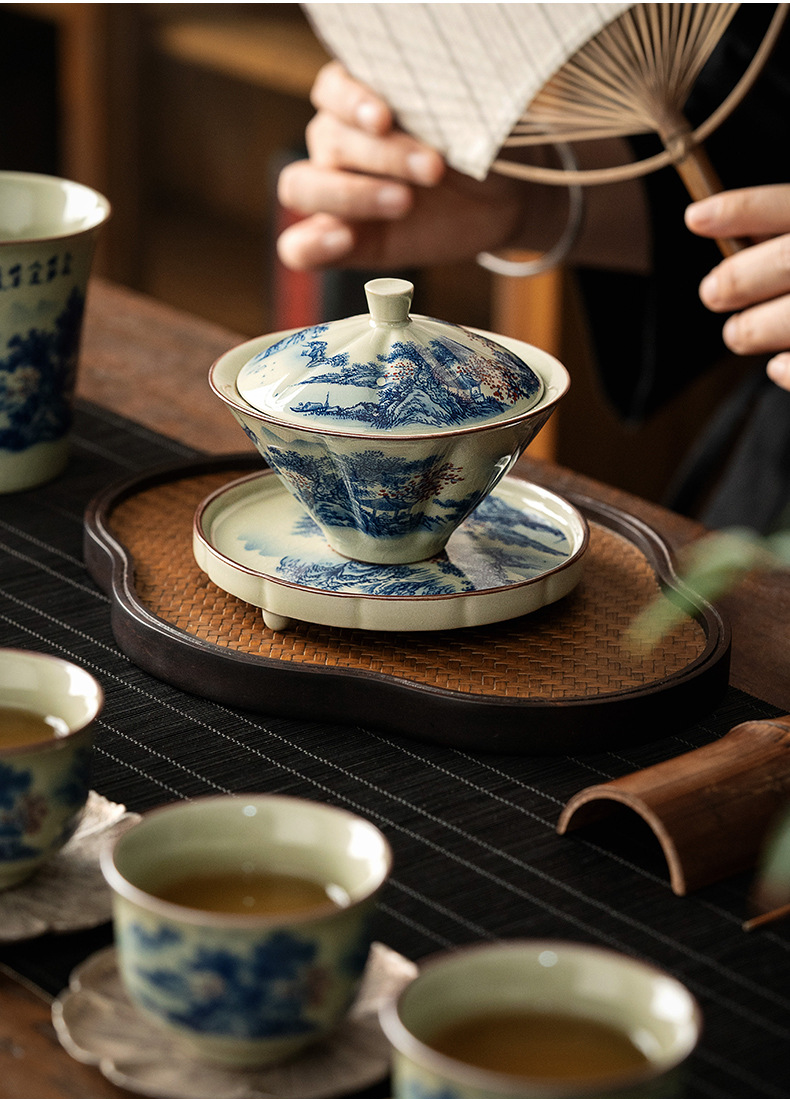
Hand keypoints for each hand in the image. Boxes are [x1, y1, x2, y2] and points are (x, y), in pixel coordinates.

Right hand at [276, 62, 526, 270]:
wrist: (503, 197)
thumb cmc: (483, 144)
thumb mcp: (471, 116)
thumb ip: (438, 104)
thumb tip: (426, 96)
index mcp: (363, 99)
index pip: (332, 89)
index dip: (351, 102)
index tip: (386, 119)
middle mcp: (339, 142)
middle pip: (327, 140)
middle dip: (382, 156)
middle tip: (433, 170)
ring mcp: (336, 193)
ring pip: (302, 186)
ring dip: (350, 195)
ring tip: (403, 203)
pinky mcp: (345, 242)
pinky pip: (299, 247)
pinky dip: (310, 245)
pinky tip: (342, 240)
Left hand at [685, 185, 789, 390]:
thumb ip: (782, 246)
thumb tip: (733, 255)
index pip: (789, 205)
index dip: (742, 208)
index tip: (694, 218)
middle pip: (789, 261)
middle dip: (740, 278)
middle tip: (711, 292)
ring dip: (755, 328)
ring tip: (737, 333)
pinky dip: (788, 369)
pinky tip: (776, 366)